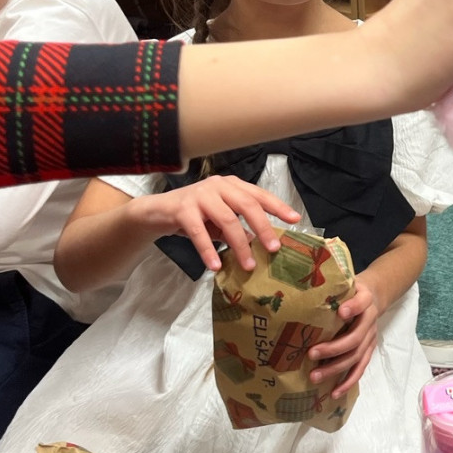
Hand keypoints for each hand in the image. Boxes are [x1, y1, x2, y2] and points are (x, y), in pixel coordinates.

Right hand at [133, 176, 298, 272]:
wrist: (156, 212)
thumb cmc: (194, 215)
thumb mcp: (220, 220)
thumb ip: (239, 228)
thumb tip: (261, 243)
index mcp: (232, 185)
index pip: (259, 195)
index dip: (278, 207)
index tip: (295, 220)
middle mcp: (218, 186)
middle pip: (247, 205)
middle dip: (263, 227)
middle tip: (273, 248)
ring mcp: (200, 196)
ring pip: (227, 220)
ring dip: (239, 244)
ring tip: (248, 265)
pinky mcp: (182, 210)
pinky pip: (199, 233)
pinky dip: (209, 251)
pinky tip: (215, 266)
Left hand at [308, 277, 379, 396]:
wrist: (375, 297)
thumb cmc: (352, 291)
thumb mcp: (346, 284)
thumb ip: (333, 290)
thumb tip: (306, 298)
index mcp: (365, 300)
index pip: (361, 303)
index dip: (353, 308)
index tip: (340, 312)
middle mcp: (370, 321)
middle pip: (355, 338)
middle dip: (333, 348)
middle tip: (311, 354)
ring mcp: (370, 338)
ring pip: (355, 357)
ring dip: (336, 368)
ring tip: (315, 376)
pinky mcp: (368, 350)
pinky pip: (360, 369)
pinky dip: (348, 382)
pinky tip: (335, 392)